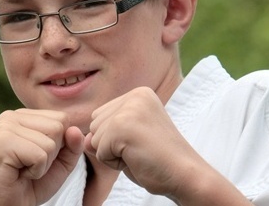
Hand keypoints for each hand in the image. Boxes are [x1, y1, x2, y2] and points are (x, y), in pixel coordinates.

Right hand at [0, 109, 83, 205]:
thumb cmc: (33, 183)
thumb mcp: (62, 162)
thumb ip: (73, 145)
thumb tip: (74, 130)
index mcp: (25, 115)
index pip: (63, 118)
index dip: (60, 144)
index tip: (39, 156)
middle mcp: (11, 116)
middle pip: (58, 127)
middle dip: (53, 153)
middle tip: (31, 164)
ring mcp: (5, 128)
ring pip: (50, 142)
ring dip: (44, 163)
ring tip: (25, 168)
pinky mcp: (3, 143)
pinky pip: (40, 155)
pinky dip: (37, 171)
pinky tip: (20, 173)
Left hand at [84, 87, 252, 205]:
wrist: (186, 175)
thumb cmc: (159, 160)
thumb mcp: (129, 140)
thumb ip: (104, 134)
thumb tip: (83, 138)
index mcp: (139, 94)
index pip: (101, 116)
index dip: (116, 138)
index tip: (143, 142)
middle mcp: (135, 95)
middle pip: (95, 125)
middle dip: (112, 145)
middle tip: (141, 150)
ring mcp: (129, 109)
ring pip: (95, 138)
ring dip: (112, 154)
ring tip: (139, 154)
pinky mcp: (123, 126)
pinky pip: (99, 151)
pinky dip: (114, 162)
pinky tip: (137, 159)